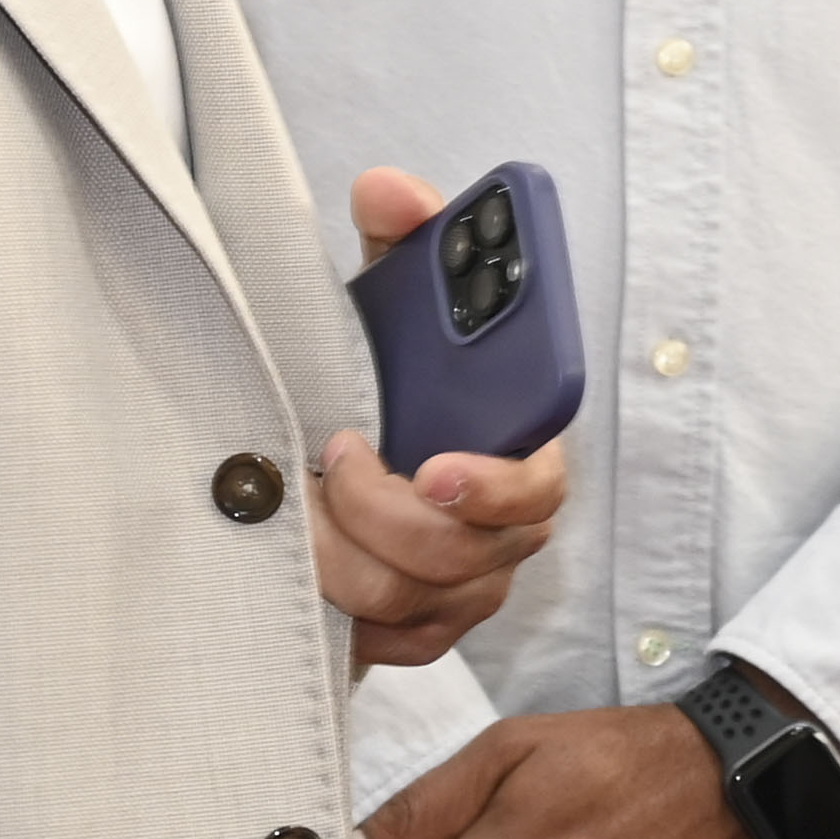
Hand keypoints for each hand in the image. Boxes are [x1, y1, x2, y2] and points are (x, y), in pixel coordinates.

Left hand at [318, 168, 565, 665]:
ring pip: (411, 605)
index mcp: (522, 447)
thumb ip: (403, 233)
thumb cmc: (390, 365)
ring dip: (341, 557)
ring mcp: (469, 586)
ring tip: (300, 504)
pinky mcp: (426, 628)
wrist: (354, 428)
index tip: (430, 465)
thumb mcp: (392, 292)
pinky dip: (343, 613)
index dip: (490, 486)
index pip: (539, 487)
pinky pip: (392, 645)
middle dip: (382, 515)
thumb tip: (390, 193)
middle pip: (461, 559)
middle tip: (333, 459)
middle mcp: (505, 529)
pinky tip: (307, 569)